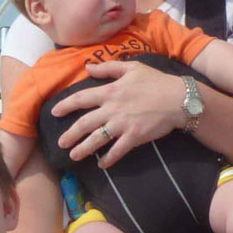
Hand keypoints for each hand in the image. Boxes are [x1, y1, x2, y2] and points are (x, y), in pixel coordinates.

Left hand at [50, 61, 185, 167]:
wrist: (178, 99)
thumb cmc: (156, 81)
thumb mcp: (132, 68)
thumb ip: (108, 68)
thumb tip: (87, 67)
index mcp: (110, 91)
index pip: (81, 98)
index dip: (66, 105)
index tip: (54, 112)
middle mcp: (112, 108)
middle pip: (85, 123)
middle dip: (70, 134)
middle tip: (61, 143)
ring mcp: (122, 124)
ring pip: (97, 139)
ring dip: (83, 149)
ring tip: (73, 156)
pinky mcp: (134, 136)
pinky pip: (117, 150)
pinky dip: (108, 159)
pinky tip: (102, 164)